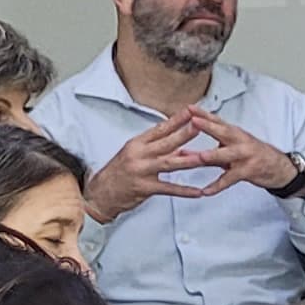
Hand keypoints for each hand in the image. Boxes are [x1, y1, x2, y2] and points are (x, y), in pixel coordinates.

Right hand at [88, 107, 229, 216]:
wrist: (100, 193)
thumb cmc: (118, 172)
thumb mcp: (133, 153)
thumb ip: (155, 147)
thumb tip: (178, 141)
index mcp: (137, 143)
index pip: (159, 129)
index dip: (176, 120)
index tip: (191, 110)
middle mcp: (139, 155)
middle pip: (166, 142)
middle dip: (185, 133)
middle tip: (201, 125)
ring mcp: (142, 171)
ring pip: (169, 163)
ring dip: (188, 160)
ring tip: (204, 157)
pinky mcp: (145, 188)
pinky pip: (168, 188)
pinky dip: (184, 191)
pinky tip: (198, 191)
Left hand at [186, 112, 304, 194]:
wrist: (279, 168)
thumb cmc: (252, 155)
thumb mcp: (232, 149)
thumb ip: (208, 151)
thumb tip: (183, 151)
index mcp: (235, 134)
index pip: (218, 121)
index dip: (204, 114)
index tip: (189, 108)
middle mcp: (241, 141)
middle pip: (224, 132)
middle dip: (208, 126)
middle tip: (193, 121)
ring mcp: (246, 156)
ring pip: (228, 155)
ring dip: (214, 155)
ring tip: (200, 157)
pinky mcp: (249, 171)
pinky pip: (231, 179)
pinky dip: (218, 185)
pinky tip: (206, 191)